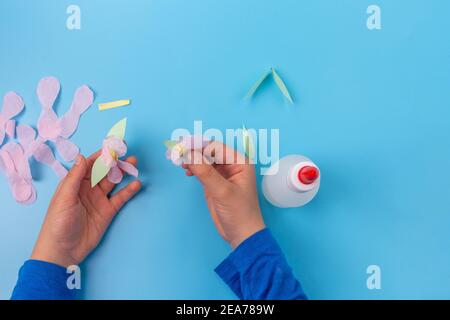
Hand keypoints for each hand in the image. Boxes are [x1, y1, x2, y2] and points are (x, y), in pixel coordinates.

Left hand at [31, 151, 141, 266]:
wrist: (63, 250)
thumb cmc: (58, 223)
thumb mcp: (64, 198)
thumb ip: (74, 177)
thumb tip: (83, 156)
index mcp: (74, 184)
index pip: (89, 165)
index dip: (100, 155)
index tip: (112, 146)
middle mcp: (87, 189)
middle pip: (103, 171)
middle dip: (114, 161)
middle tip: (127, 152)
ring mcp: (99, 200)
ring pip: (113, 182)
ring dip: (123, 172)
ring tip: (134, 164)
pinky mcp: (108, 211)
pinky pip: (120, 198)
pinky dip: (129, 190)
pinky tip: (136, 184)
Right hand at [183, 142, 264, 248]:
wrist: (241, 234)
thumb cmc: (239, 212)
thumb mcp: (222, 191)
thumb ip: (205, 172)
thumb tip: (189, 154)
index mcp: (240, 162)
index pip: (216, 147)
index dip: (198, 146)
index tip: (182, 148)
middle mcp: (232, 165)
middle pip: (209, 151)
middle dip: (193, 151)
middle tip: (176, 154)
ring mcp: (223, 174)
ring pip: (204, 159)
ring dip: (192, 159)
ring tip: (180, 163)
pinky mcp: (214, 183)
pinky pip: (202, 169)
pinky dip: (193, 168)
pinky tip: (186, 171)